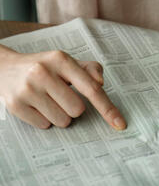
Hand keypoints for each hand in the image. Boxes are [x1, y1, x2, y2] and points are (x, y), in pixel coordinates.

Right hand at [0, 46, 126, 130]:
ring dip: (59, 115)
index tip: (120, 123)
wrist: (5, 68)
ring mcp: (27, 89)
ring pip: (62, 121)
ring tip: (47, 99)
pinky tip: (36, 104)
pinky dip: (44, 119)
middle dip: (73, 107)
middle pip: (77, 110)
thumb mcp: (66, 62)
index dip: (107, 108)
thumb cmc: (44, 67)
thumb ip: (89, 69)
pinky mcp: (16, 105)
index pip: (90, 88)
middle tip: (61, 96)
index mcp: (60, 59)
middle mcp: (42, 72)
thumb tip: (101, 82)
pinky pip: (44, 126)